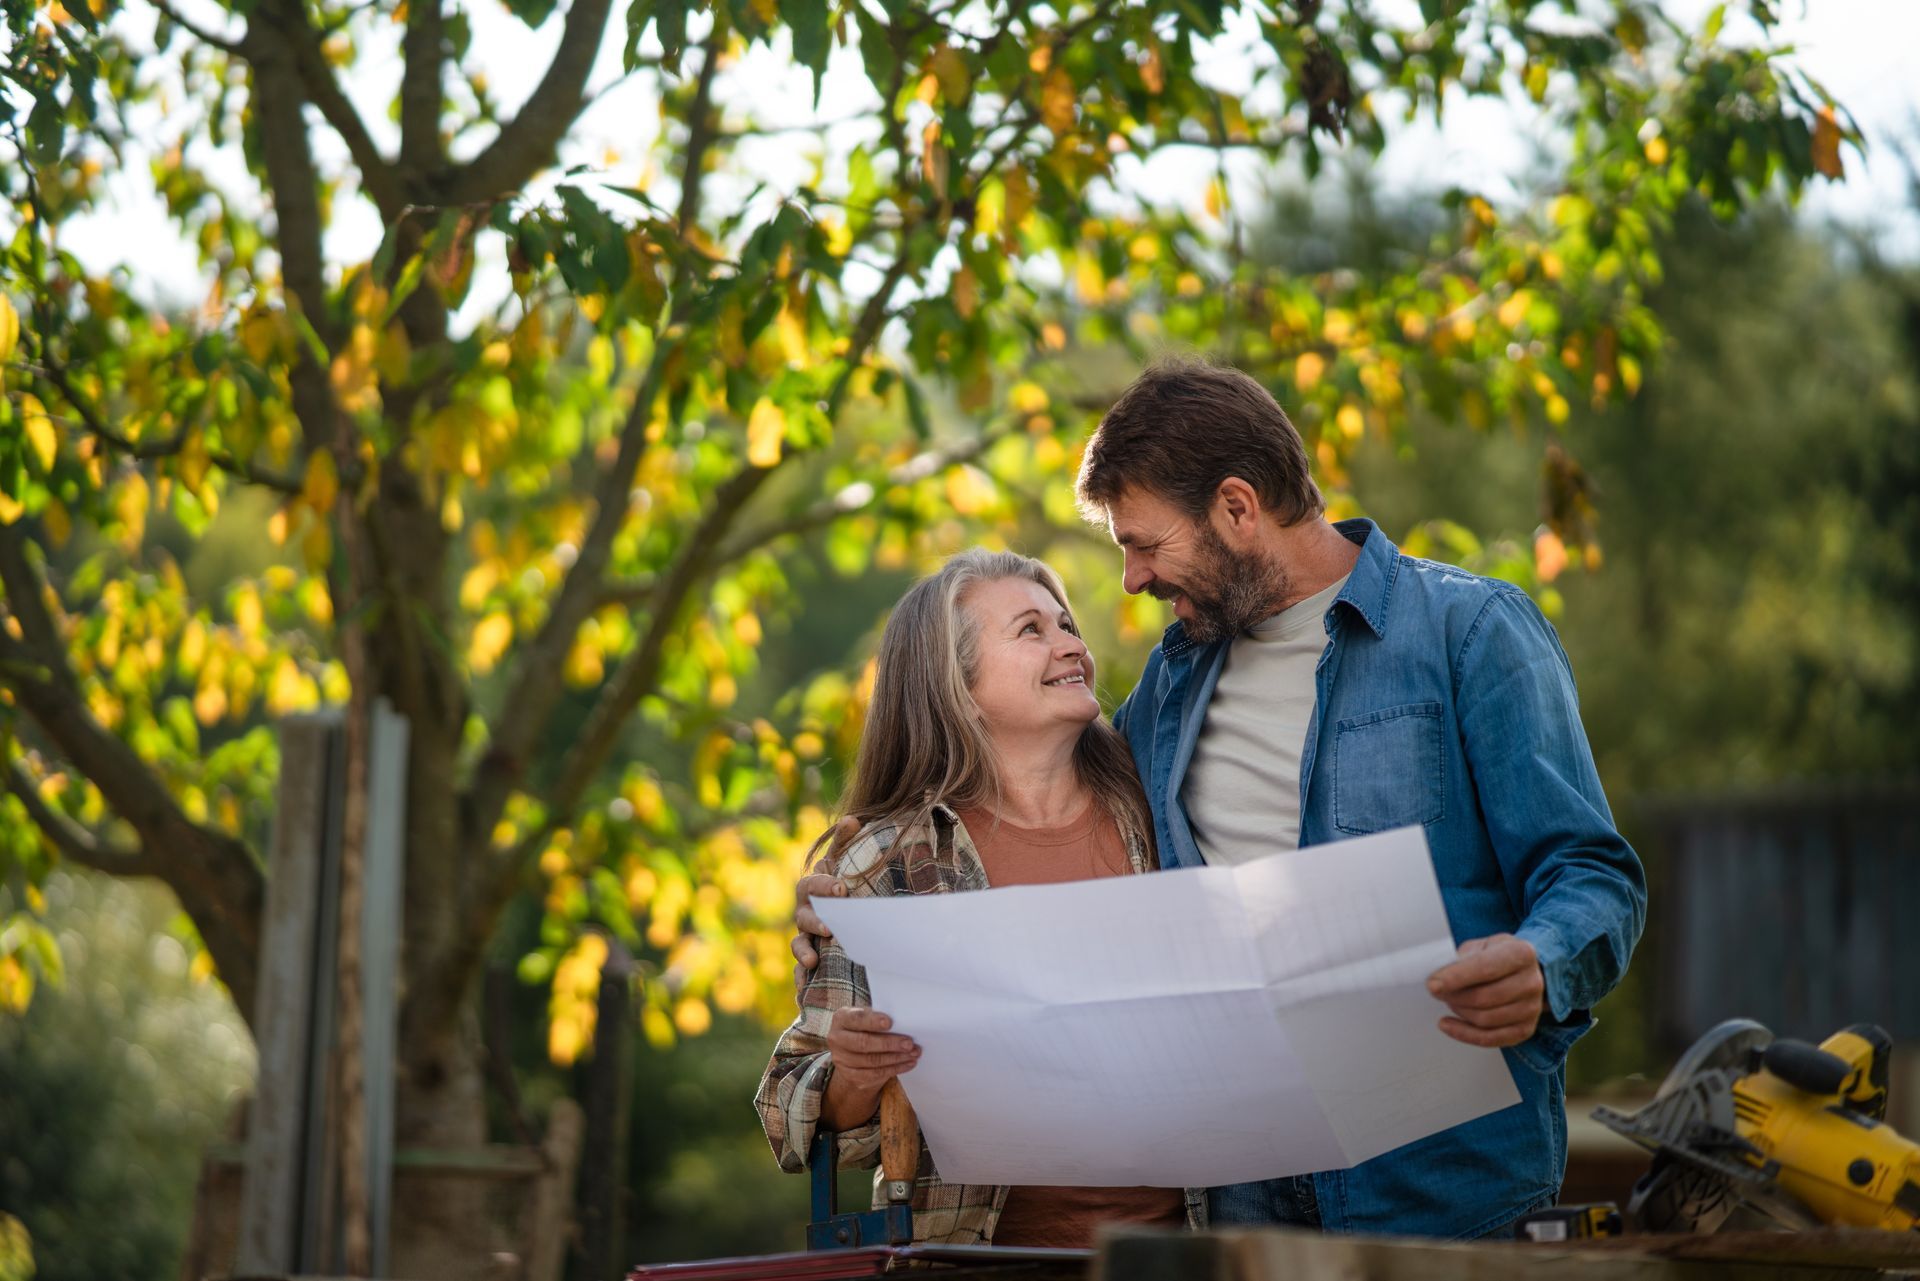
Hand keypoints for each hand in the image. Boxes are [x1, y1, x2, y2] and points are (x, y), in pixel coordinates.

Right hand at [791, 817, 860, 974]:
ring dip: (803, 951)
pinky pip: (800, 973)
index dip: (823, 885)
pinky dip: (801, 980)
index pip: (811, 884)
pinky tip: (804, 989)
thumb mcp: (842, 865)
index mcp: (812, 890)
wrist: (838, 920)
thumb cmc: (839, 889)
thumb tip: (852, 818)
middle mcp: (805, 914)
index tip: (841, 888)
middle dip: (815, 921)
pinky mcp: (808, 962)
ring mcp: (805, 938)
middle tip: (830, 927)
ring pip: (798, 945)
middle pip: (802, 917)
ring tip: (813, 960)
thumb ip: (845, 843)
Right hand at [825, 1006, 920, 1093]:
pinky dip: (894, 1069)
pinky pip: (874, 1075)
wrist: (852, 1050)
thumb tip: (903, 1023)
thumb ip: (879, 1018)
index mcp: (841, 1018)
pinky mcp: (850, 1076)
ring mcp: (841, 1059)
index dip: (872, 1021)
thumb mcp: (868, 1017)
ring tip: (913, 1053)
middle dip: (889, 1043)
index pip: (856, 1019)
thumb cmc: (865, 1027)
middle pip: (863, 1043)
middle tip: (909, 1043)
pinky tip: (908, 1064)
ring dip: (896, 1058)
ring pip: (871, 1061)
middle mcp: (836, 1039)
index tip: (890, 1022)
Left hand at [1426, 933, 1544, 1047]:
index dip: (1456, 977)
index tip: (1433, 984)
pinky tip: (1448, 1024)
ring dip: (1459, 1011)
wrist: (1522, 971)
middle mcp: (1532, 982)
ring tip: (1449, 1000)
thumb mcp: (1480, 946)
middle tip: (1437, 991)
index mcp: (1521, 953)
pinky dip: (1464, 1034)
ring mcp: (1532, 1008)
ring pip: (1485, 1019)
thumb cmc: (1498, 957)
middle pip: (1484, 997)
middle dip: (1454, 996)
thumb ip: (1462, 958)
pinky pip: (1490, 1038)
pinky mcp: (1525, 1029)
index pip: (1485, 968)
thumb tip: (1438, 976)